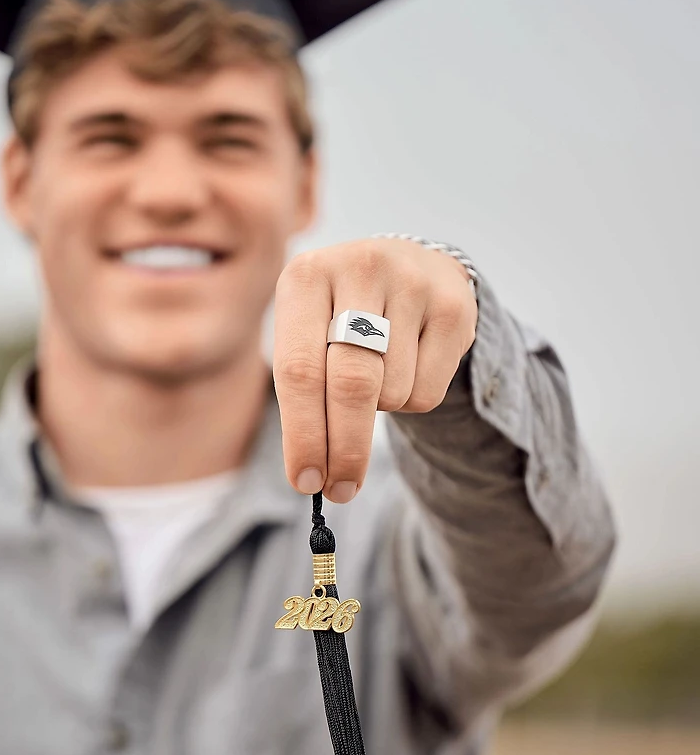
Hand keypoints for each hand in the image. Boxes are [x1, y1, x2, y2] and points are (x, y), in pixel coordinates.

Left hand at [273, 237, 477, 502]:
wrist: (407, 264)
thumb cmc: (339, 313)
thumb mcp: (306, 329)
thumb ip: (300, 389)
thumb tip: (309, 473)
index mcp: (306, 276)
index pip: (299, 370)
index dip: (302, 433)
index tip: (304, 482)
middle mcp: (360, 268)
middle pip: (352, 385)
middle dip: (345, 449)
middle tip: (340, 489)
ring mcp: (412, 282)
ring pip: (393, 392)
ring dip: (380, 410)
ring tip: (377, 377)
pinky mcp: (454, 305)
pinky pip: (428, 391)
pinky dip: (411, 403)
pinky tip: (406, 368)